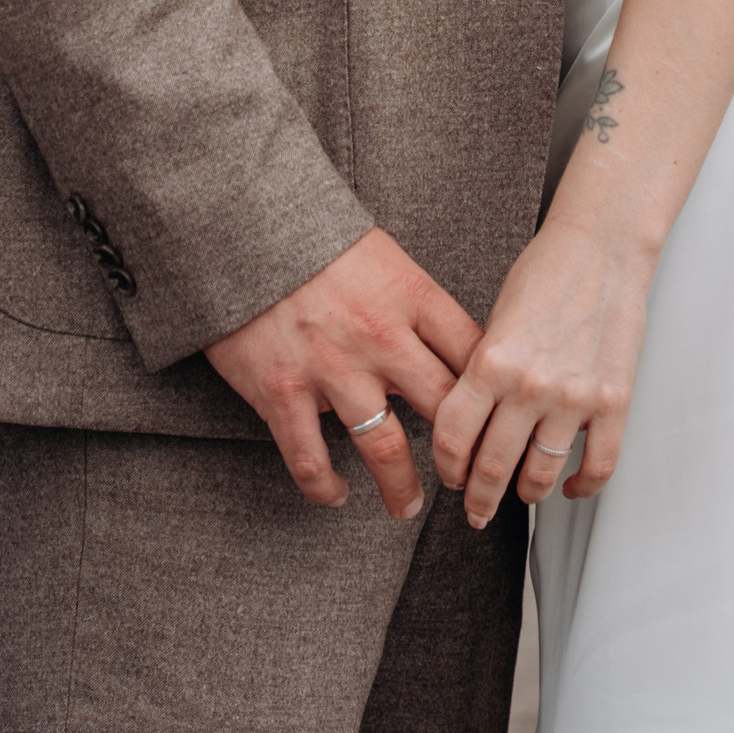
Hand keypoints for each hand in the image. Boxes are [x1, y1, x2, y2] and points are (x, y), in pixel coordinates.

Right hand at [206, 228, 481, 520]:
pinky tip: (336, 493)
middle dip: (459, 452)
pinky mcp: (283, 392)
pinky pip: (312, 460)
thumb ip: (414, 303)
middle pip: (443, 409)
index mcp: (410, 295)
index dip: (490, 393)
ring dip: (402, 489)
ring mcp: (332, 368)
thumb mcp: (382, 255)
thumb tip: (448, 347)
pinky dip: (326, 488)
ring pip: (386, 450)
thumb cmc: (314, 238)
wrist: (241, 227)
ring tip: (407, 505)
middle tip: (461, 475)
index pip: (472, 353)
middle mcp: (379, 336)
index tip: (493, 419)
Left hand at [431, 213, 652, 528]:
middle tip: (476, 509)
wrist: (602, 246)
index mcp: (492, 361)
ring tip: (522, 495)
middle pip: (492, 467)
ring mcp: (574, 396)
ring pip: (540, 475)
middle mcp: (529, 385)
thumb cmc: (547, 271)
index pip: (453, 436)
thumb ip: (483, 372)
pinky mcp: (614, 401)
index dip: (447, 466)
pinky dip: (581, 486)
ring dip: (526, 494)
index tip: (450, 476)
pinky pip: (597, 466)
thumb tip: (471, 421)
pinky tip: (570, 485)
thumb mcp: (495, 318)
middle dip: (479, 498)